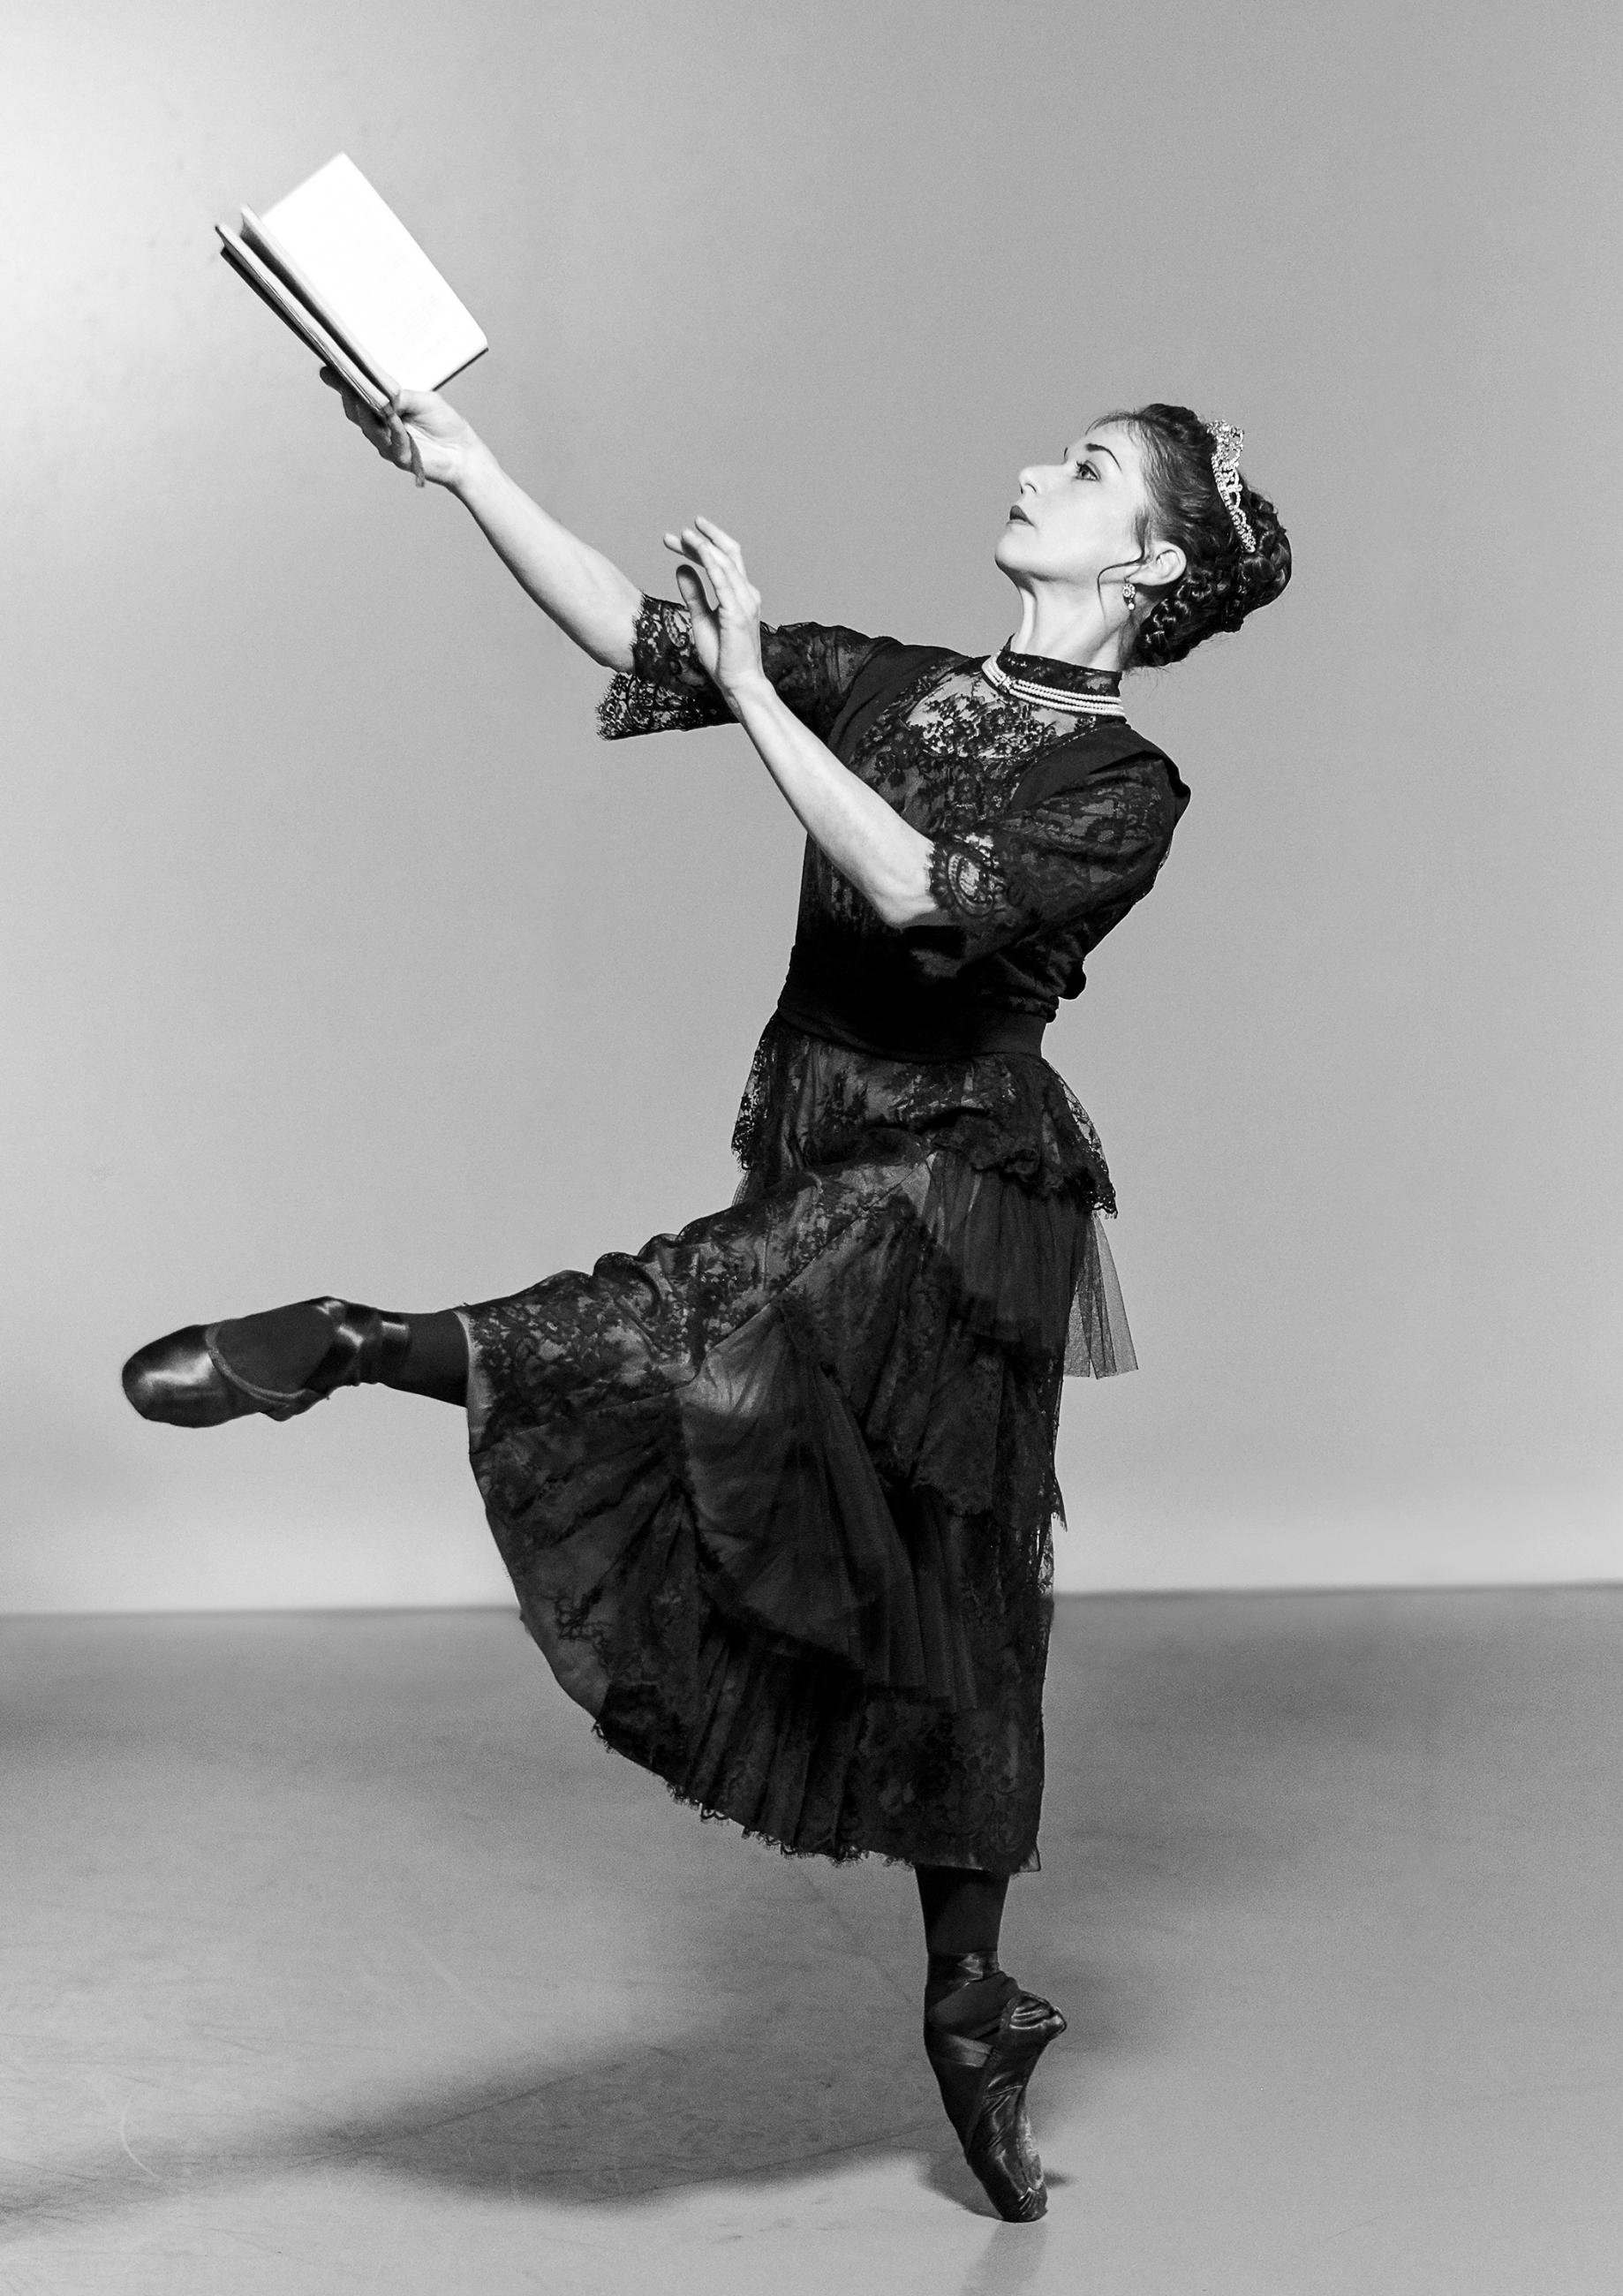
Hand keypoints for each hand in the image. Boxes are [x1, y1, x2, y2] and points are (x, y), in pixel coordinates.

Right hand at [319, 370, 484, 490]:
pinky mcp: (399, 458)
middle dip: (348, 395)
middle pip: (356, 412)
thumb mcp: (423, 399)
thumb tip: (382, 391)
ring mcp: (387, 445)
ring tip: (363, 396)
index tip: (327, 370)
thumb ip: (401, 395)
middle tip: (344, 379)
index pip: (357, 397)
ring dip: (366, 412)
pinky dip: (393, 429)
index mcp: (384, 411)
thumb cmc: (444, 423)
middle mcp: (381, 428)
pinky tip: (394, 418)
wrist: (463, 452)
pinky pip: (391, 441)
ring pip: (368, 428)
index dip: (341, 385)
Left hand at [662, 518, 765, 704]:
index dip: (701, 546)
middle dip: (704, 538)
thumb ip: (693, 593)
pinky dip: (712, 562)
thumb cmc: (723, 656)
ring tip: (683, 534)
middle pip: (726, 554)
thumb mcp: (701, 618)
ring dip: (704, 545)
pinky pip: (724, 581)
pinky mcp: (737, 613)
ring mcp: (744, 602)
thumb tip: (682, 568)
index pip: (722, 561)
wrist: (739, 683)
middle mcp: (746, 593)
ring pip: (725, 563)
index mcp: (739, 594)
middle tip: (679, 531)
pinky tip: (698, 550)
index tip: (678, 538)